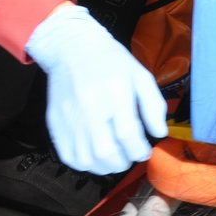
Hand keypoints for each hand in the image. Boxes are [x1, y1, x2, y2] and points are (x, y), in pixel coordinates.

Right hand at [26, 4, 166, 174]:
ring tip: (115, 158)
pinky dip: (84, 164)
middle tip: (130, 156)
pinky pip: (68, 156)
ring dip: (105, 167)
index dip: (139, 150)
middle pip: (105, 152)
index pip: (127, 134)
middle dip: (124, 162)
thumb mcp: (140, 75)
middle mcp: (90, 108)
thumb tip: (160, 133)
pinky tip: (95, 155)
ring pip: (86, 159)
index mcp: (115, 93)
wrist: (72, 48)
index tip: (145, 151)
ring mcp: (70, 118)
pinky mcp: (55, 124)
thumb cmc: (112, 61)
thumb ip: (153, 105)